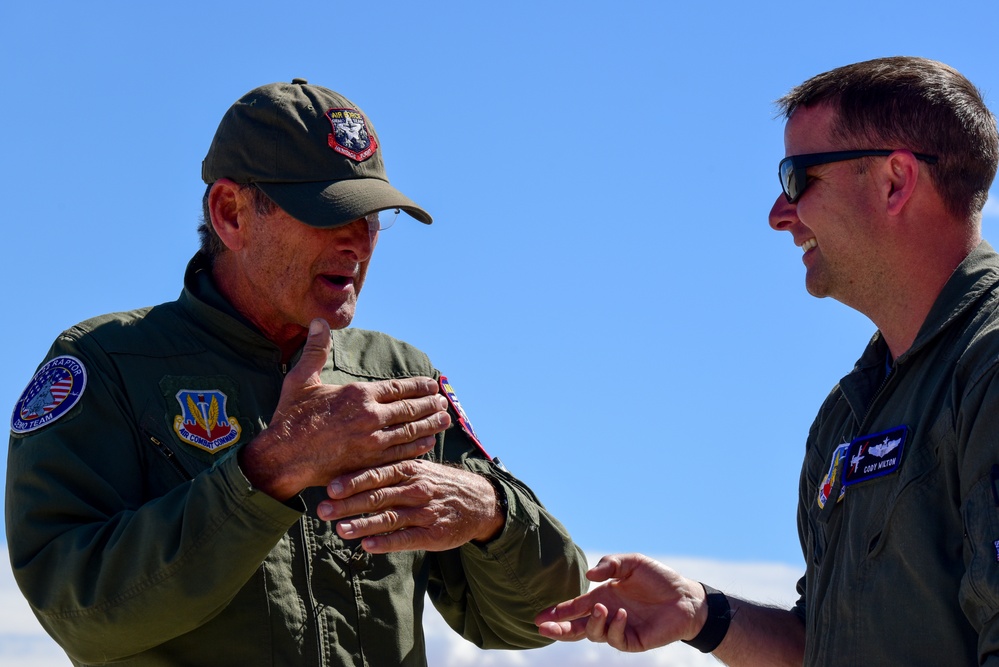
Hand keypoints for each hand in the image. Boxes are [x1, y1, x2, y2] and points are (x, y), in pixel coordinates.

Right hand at [240, 318, 451, 499]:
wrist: (282, 457)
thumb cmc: (290, 418)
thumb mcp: (301, 380)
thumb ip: (316, 350)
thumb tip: (318, 320)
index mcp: (358, 394)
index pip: (399, 388)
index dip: (419, 386)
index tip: (432, 385)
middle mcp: (370, 416)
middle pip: (410, 409)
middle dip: (429, 405)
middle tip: (443, 403)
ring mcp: (372, 441)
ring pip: (410, 431)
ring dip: (430, 425)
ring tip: (444, 420)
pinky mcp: (369, 463)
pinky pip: (401, 453)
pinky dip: (418, 447)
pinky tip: (428, 443)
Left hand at [317, 459, 504, 552]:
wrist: (480, 501)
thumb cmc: (437, 484)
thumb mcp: (417, 469)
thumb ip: (388, 470)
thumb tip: (348, 471)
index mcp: (409, 469)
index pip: (377, 473)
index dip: (353, 481)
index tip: (330, 487)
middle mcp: (416, 489)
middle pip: (378, 495)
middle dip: (349, 503)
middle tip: (323, 509)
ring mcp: (425, 512)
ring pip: (390, 518)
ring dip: (363, 524)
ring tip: (340, 530)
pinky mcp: (433, 534)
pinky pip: (406, 538)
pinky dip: (386, 542)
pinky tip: (368, 545)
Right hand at [534, 553, 704, 651]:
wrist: (686, 596)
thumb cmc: (659, 578)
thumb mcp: (632, 563)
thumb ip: (610, 564)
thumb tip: (589, 574)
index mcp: (602, 597)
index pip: (574, 607)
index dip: (557, 612)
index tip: (539, 616)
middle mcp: (607, 615)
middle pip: (576, 627)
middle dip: (559, 628)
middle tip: (543, 627)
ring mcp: (619, 629)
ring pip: (593, 634)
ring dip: (592, 622)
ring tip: (602, 608)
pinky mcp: (633, 641)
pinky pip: (616, 639)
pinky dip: (614, 627)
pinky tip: (621, 614)